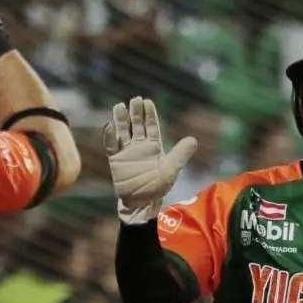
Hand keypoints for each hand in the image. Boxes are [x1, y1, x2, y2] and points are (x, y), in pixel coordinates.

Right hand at [103, 97, 196, 224]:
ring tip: (119, 106)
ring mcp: (126, 152)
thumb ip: (180, 154)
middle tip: (135, 100)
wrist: (141, 203)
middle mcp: (139, 146)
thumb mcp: (172, 169)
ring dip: (120, 120)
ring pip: (122, 131)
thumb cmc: (157, 187)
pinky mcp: (115, 160)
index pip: (151, 126)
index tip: (147, 102)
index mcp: (153, 146)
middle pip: (136, 125)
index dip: (149, 114)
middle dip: (135, 113)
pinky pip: (111, 146)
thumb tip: (193, 139)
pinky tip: (109, 127)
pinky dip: (109, 137)